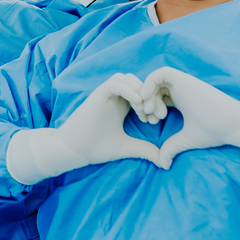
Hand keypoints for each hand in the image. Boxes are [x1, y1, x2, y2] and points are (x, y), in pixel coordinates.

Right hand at [6, 74, 161, 183]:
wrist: (75, 150)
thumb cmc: (97, 148)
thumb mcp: (127, 147)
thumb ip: (144, 150)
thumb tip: (164, 161)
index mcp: (122, 106)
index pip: (142, 93)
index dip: (153, 102)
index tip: (157, 119)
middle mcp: (115, 98)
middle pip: (136, 82)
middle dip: (149, 95)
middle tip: (155, 114)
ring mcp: (105, 94)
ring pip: (126, 78)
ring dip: (138, 90)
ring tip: (144, 110)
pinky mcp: (97, 94)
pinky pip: (115, 83)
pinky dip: (128, 89)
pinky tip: (136, 104)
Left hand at [141, 67, 239, 168]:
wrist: (231, 124)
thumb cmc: (213, 131)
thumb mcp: (186, 140)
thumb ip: (172, 148)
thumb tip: (162, 164)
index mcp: (181, 101)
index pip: (158, 97)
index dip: (149, 108)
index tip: (150, 123)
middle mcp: (181, 90)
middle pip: (153, 88)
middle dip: (145, 102)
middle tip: (146, 118)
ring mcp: (183, 83)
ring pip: (154, 81)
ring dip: (147, 95)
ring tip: (151, 113)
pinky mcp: (184, 79)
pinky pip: (160, 73)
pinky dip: (149, 83)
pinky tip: (149, 102)